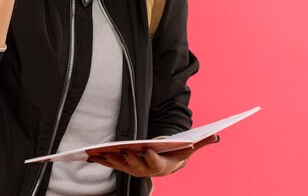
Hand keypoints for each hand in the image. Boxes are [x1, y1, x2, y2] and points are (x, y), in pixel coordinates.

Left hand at [88, 134, 219, 176]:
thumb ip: (202, 142)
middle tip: (120, 150)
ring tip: (98, 152)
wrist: (167, 164)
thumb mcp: (190, 146)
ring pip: (120, 166)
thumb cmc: (177, 153)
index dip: (152, 156)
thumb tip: (218, 136)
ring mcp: (133, 169)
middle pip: (135, 166)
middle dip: (127, 158)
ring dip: (109, 160)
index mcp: (162, 166)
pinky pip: (111, 164)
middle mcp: (146, 170)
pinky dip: (101, 160)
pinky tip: (90, 154)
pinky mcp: (124, 166)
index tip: (148, 148)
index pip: (156, 162)